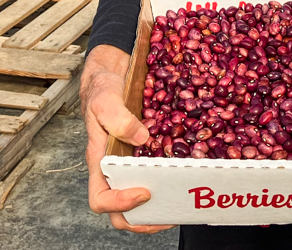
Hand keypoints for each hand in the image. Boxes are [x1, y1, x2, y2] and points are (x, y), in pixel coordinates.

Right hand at [82, 45, 173, 233]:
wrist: (113, 70)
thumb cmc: (101, 87)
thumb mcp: (103, 98)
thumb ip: (118, 119)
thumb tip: (141, 138)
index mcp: (100, 160)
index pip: (101, 198)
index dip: (120, 204)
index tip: (144, 193)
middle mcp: (116, 167)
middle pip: (123, 210)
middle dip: (145, 219)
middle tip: (171, 213)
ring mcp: (133, 161)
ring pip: (144, 196)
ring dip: (162, 204)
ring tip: (184, 201)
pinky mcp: (148, 150)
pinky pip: (159, 171)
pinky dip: (173, 178)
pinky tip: (191, 173)